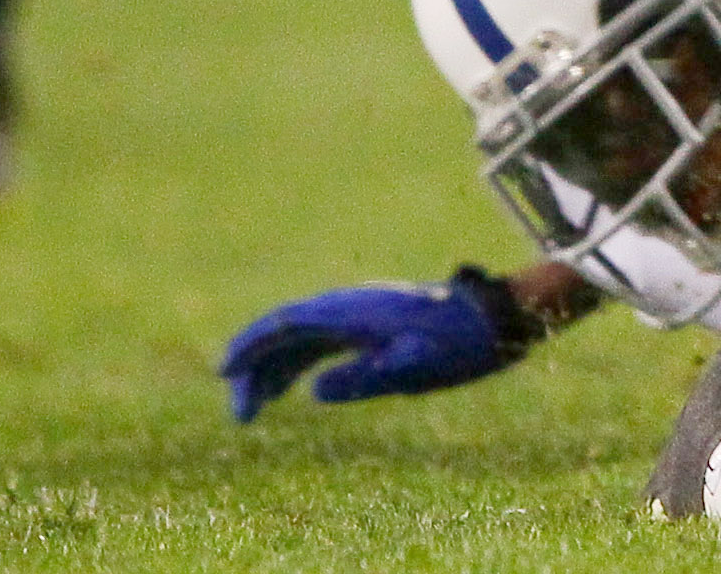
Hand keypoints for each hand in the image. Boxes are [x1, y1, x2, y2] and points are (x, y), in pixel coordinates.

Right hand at [220, 269, 529, 419]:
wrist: (495, 318)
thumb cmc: (457, 345)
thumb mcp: (413, 368)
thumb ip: (364, 378)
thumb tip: (314, 392)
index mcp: (355, 311)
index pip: (289, 322)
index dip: (253, 343)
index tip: (226, 370)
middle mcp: (351, 306)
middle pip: (286, 331)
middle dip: (255, 366)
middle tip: (241, 414)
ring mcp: (359, 313)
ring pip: (299, 338)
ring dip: (272, 369)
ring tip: (251, 411)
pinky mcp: (370, 324)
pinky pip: (319, 341)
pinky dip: (294, 364)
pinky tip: (285, 390)